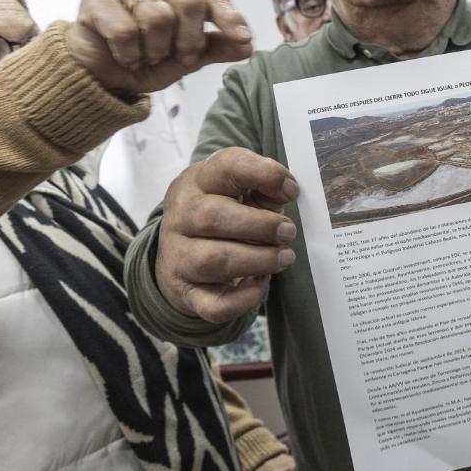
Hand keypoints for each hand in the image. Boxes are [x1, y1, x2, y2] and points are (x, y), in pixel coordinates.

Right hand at [65, 0, 252, 94]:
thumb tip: (248, 46)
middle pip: (190, 2)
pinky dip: (128, 53)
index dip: (230, 17)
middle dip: (189, 40)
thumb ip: (214, 50)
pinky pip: (125, 30)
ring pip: (157, 17)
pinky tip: (124, 56)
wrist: (98, 76)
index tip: (243, 38)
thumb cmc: (143, 62)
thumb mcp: (183, 62)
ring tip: (144, 57)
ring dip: (154, 50)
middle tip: (179, 58)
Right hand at [156, 147, 298, 322]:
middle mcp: (180, 216)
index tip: (291, 190)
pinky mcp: (185, 292)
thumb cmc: (223, 214)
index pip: (226, 165)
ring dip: (259, 260)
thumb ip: (263, 188)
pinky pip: (213, 304)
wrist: (181, 254)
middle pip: (214, 217)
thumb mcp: (239, 192)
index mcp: (197, 182)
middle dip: (261, 226)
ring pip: (215, 261)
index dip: (263, 174)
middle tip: (288, 232)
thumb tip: (286, 191)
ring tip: (283, 258)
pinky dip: (243, 300)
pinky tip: (260, 285)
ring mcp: (178, 256)